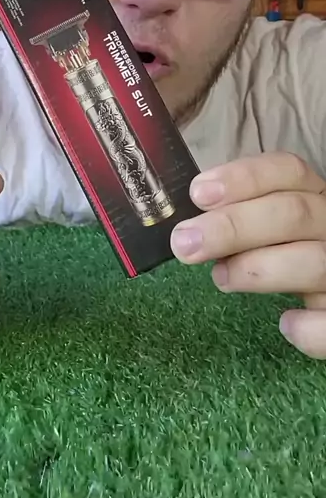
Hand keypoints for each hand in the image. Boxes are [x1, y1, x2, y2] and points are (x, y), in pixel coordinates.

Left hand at [170, 152, 325, 358]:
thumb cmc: (287, 252)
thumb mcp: (267, 226)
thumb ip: (236, 218)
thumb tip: (184, 228)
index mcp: (314, 196)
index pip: (288, 171)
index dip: (244, 178)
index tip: (198, 194)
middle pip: (293, 213)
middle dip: (234, 226)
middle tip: (185, 243)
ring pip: (314, 262)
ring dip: (259, 269)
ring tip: (221, 277)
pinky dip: (310, 326)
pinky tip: (286, 324)